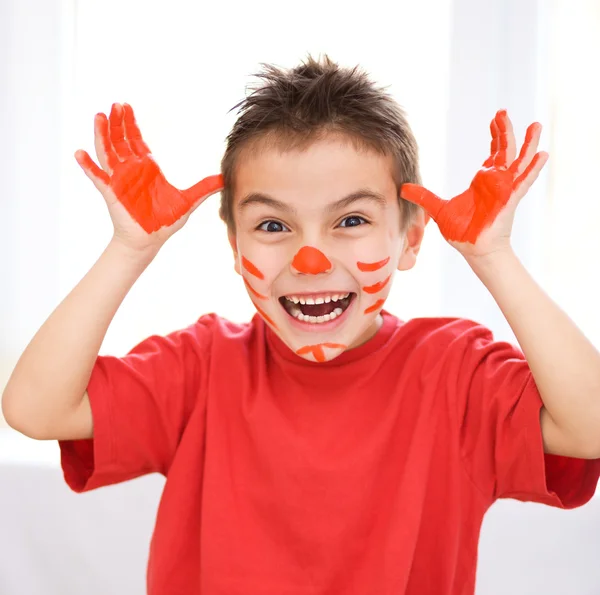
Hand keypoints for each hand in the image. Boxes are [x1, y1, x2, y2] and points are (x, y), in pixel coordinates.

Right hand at [75, 103, 222, 251]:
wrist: (150, 240)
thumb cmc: (165, 222)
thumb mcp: (188, 202)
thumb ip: (205, 188)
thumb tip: (224, 179)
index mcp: (147, 168)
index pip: (136, 140)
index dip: (130, 123)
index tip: (126, 106)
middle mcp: (131, 170)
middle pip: (120, 140)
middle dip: (117, 122)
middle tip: (115, 104)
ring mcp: (119, 180)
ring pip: (107, 152)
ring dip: (102, 135)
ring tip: (99, 117)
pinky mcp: (111, 192)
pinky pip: (97, 176)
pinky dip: (88, 165)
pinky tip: (79, 152)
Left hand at [400, 110, 548, 257]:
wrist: (473, 250)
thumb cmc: (462, 232)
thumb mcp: (438, 209)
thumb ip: (423, 197)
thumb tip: (403, 189)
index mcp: (484, 181)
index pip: (494, 152)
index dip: (496, 135)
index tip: (495, 119)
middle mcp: (497, 182)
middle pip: (507, 150)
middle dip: (506, 131)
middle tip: (503, 112)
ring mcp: (505, 189)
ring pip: (520, 162)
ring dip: (528, 144)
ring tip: (536, 125)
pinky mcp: (509, 200)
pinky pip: (523, 182)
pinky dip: (532, 169)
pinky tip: (541, 155)